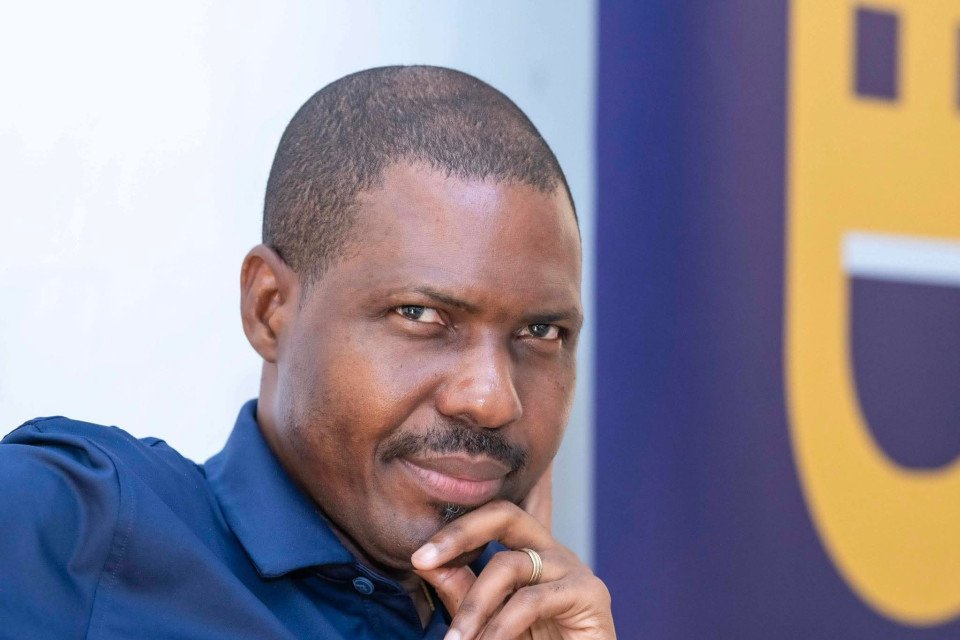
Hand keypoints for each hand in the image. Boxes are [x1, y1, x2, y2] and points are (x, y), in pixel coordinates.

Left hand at [411, 498, 615, 639]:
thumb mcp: (487, 620)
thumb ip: (461, 590)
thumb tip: (424, 560)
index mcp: (529, 553)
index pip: (490, 519)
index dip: (453, 530)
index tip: (417, 557)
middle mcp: (551, 552)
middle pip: (505, 515)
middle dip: (459, 533)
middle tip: (421, 559)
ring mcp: (573, 569)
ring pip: (508, 565)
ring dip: (473, 606)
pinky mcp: (589, 594)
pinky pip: (531, 601)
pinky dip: (500, 627)